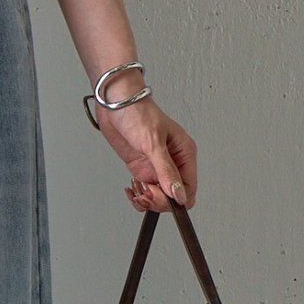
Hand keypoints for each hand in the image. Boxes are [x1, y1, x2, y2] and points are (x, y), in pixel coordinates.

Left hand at [90, 92, 196, 211]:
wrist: (114, 104)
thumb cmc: (137, 112)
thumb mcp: (153, 144)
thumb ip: (166, 171)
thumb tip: (179, 195)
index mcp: (184, 153)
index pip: (189, 188)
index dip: (175, 199)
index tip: (158, 196)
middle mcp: (173, 162)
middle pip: (174, 196)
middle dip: (158, 200)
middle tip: (144, 193)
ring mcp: (157, 166)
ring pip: (159, 197)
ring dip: (146, 199)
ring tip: (136, 189)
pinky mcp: (143, 168)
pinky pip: (146, 191)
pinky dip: (138, 195)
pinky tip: (131, 189)